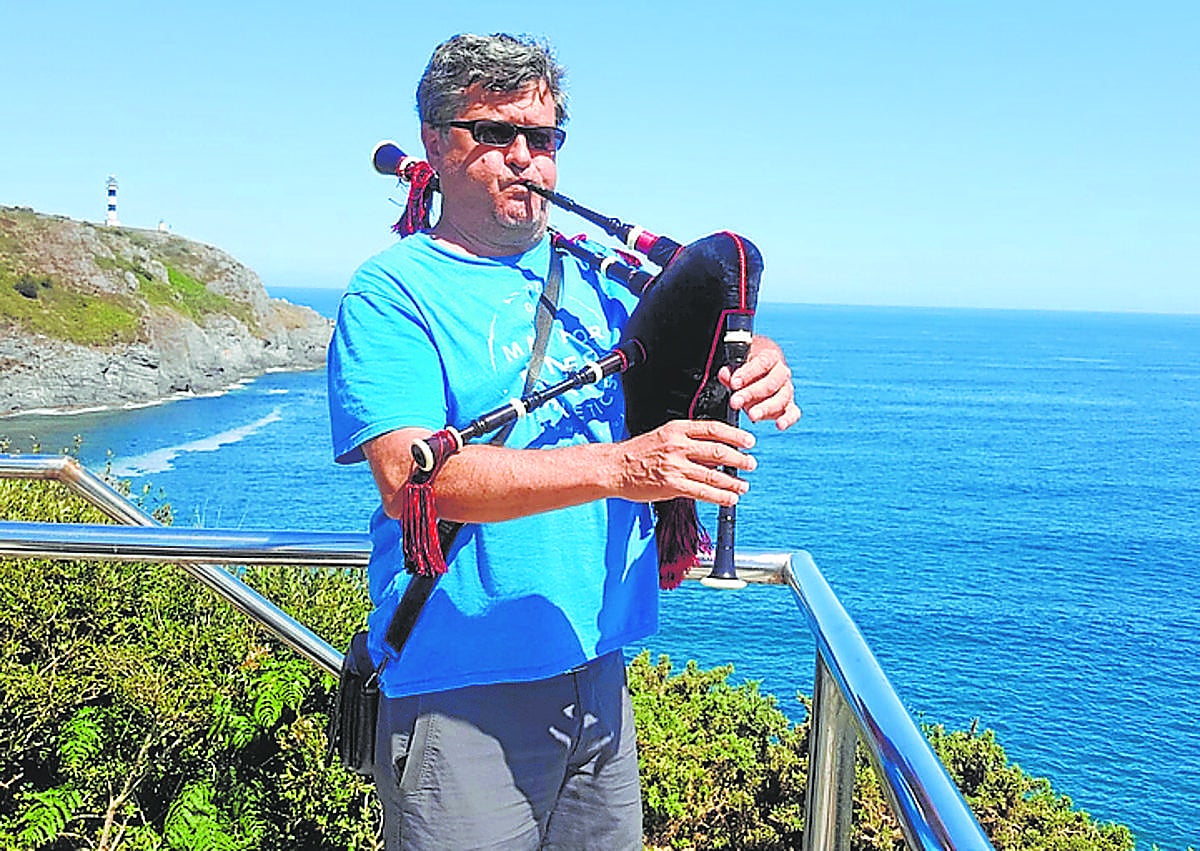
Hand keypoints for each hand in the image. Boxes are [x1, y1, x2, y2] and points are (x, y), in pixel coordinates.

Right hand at [613, 419, 755, 506]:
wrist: (615, 467)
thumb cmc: (639, 452)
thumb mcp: (664, 435)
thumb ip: (689, 440)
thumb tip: (716, 450)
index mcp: (677, 429)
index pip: (713, 429)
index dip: (735, 435)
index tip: (749, 441)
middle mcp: (678, 445)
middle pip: (718, 451)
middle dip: (739, 459)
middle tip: (751, 463)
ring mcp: (675, 466)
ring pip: (713, 474)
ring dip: (733, 481)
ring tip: (743, 485)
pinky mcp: (672, 485)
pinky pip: (702, 492)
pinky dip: (720, 497)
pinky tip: (730, 499)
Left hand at [718, 335, 800, 429]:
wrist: (759, 374)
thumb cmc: (746, 369)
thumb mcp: (736, 366)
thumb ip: (730, 371)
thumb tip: (724, 374)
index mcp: (771, 357)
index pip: (762, 363)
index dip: (748, 373)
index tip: (734, 384)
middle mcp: (782, 372)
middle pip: (771, 383)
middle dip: (751, 393)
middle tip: (735, 402)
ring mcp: (787, 390)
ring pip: (781, 399)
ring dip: (766, 408)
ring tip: (752, 415)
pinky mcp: (789, 406)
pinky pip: (793, 413)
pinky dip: (788, 419)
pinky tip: (779, 425)